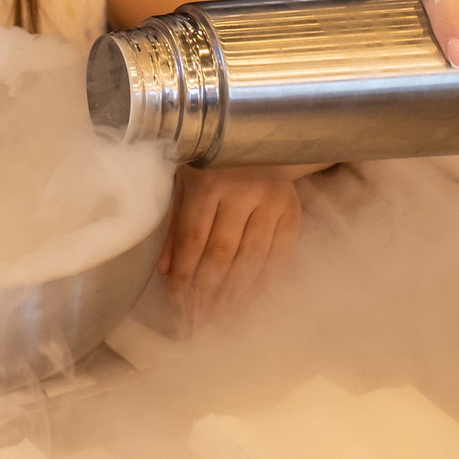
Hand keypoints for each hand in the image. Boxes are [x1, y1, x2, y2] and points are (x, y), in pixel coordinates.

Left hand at [160, 164, 304, 322]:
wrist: (263, 140)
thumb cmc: (214, 163)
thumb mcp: (186, 182)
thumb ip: (175, 222)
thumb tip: (166, 270)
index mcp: (208, 180)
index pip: (193, 238)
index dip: (184, 273)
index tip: (175, 299)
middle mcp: (242, 190)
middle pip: (222, 253)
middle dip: (207, 291)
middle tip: (196, 318)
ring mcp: (271, 201)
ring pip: (251, 259)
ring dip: (234, 293)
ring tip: (219, 316)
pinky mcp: (292, 211)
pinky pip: (278, 256)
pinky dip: (263, 281)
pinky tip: (249, 299)